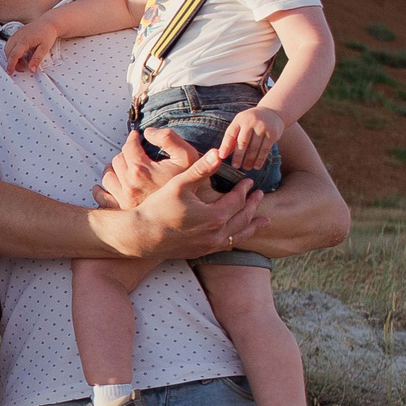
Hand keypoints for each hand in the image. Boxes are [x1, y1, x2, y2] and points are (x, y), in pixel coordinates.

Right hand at [3, 16, 61, 74]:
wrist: (49, 23)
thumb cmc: (47, 33)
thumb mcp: (44, 48)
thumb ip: (36, 59)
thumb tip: (32, 69)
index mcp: (24, 40)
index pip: (14, 55)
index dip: (11, 64)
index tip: (10, 71)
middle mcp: (18, 36)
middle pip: (8, 52)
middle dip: (11, 62)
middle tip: (20, 68)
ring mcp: (16, 34)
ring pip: (7, 48)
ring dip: (11, 56)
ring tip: (21, 62)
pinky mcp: (17, 33)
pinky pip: (9, 43)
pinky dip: (11, 51)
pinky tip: (19, 54)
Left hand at [101, 126, 201, 211]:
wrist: (194, 216)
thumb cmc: (193, 184)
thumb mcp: (188, 156)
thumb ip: (169, 138)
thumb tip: (147, 132)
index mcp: (141, 170)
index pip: (128, 147)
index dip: (133, 139)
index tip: (136, 137)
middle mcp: (129, 186)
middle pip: (117, 161)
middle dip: (125, 154)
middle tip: (133, 153)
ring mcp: (123, 201)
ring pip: (108, 177)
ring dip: (113, 170)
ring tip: (122, 168)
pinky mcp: (122, 212)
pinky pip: (102, 198)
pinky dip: (101, 191)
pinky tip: (104, 187)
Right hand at [121, 144, 266, 260]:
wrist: (141, 236)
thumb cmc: (158, 208)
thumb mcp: (179, 184)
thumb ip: (201, 169)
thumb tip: (218, 152)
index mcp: (214, 216)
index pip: (238, 200)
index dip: (245, 189)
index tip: (249, 181)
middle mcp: (216, 234)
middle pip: (243, 218)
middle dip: (253, 205)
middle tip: (261, 195)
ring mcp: (209, 246)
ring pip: (238, 236)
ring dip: (252, 226)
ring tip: (264, 221)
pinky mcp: (200, 253)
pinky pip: (226, 246)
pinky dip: (236, 239)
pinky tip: (237, 236)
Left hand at [218, 107, 284, 172]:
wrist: (271, 113)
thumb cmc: (250, 123)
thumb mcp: (240, 125)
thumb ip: (232, 138)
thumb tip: (222, 155)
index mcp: (239, 120)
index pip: (230, 134)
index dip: (225, 146)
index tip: (221, 157)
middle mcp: (251, 122)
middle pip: (243, 142)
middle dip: (238, 156)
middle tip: (235, 166)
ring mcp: (263, 127)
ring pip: (254, 147)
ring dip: (249, 160)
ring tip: (246, 168)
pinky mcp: (272, 134)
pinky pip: (265, 150)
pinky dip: (260, 160)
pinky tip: (256, 166)